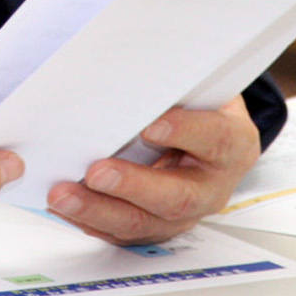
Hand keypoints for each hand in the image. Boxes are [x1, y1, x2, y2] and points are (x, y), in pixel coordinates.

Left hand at [44, 96, 258, 244]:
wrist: (205, 133)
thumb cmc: (198, 103)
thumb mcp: (199, 84)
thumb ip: (174, 81)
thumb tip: (131, 64)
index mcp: (233, 144)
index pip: (215, 139)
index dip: (186, 132)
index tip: (151, 126)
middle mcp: (212, 187)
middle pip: (177, 196)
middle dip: (133, 186)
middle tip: (97, 172)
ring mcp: (184, 214)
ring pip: (143, 222)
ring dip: (98, 210)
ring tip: (63, 195)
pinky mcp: (155, 227)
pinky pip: (119, 232)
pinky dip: (88, 219)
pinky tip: (64, 206)